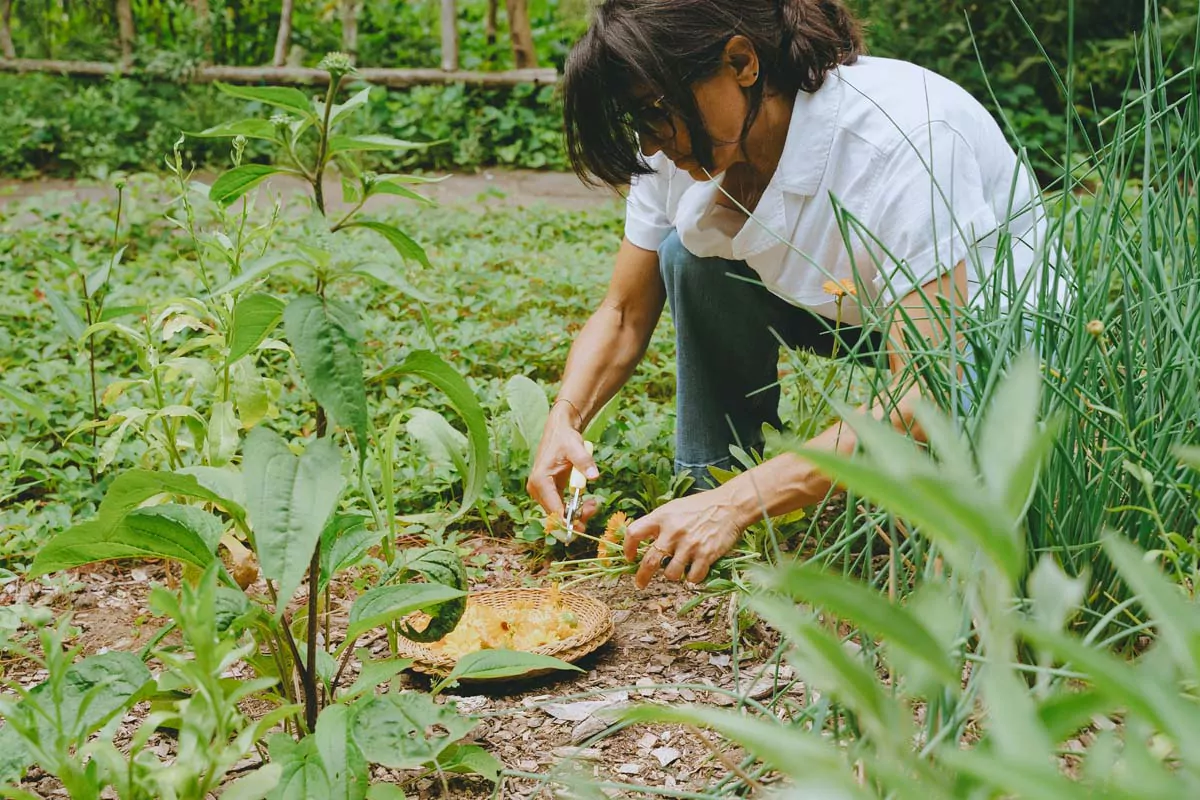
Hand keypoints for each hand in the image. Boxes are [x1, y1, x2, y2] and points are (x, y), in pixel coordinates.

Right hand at [526, 404, 599, 535]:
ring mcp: (541, 491)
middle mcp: (537, 489)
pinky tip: (587, 502)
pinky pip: (560, 506)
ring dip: (576, 513)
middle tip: (594, 506)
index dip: (567, 521)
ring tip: (593, 504)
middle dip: (576, 516)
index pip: (553, 509)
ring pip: (558, 513)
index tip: (582, 526)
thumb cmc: (565, 438)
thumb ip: (584, 462)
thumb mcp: (576, 447)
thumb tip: (594, 476)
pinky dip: (573, 508)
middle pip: (556, 514)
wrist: (559, 431)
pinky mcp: (548, 491)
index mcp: (540, 480)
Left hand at [623, 487, 745, 588]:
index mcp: (661, 517)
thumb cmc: (700, 506)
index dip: (628, 548)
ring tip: (676, 571)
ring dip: (671, 576)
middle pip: (649, 561)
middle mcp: (672, 532)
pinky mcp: (705, 555)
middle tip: (640, 584)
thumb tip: (643, 540)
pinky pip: (692, 578)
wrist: (729, 505)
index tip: (630, 557)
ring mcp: (689, 545)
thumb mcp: (674, 508)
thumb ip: (658, 523)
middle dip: (642, 577)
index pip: (634, 533)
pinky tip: (695, 571)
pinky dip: (692, 578)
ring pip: (670, 574)